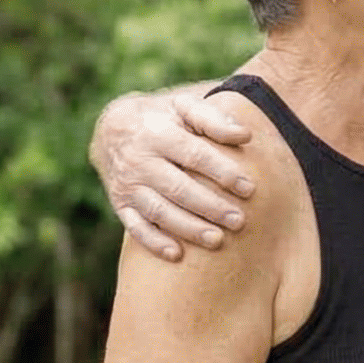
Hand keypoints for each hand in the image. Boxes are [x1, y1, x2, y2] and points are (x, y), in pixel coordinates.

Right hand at [93, 89, 255, 261]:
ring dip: (188, 228)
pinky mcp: (121, 204)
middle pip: (178, 188)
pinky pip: (135, 227)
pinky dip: (154, 242)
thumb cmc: (163, 118)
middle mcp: (138, 161)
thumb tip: (244, 136)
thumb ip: (213, 118)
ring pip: (158, 211)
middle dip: (210, 206)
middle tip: (239, 221)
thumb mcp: (184, 107)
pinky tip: (177, 255)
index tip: (249, 188)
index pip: (194, 155)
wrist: (113, 129)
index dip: (222, 172)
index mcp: (157, 133)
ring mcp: (127, 185)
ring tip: (218, 240)